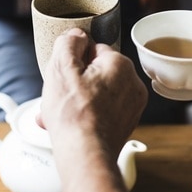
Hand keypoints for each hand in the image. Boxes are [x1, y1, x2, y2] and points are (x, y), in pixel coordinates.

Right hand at [39, 28, 146, 153]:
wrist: (85, 155)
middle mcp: (132, 83)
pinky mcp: (126, 125)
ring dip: (78, 100)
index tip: (64, 74)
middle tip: (59, 96)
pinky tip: (70, 125)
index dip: (74, 61)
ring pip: (99, 93)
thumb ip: (69, 43)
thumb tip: (76, 36)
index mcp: (120, 64)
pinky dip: (88, 115)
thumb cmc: (73, 114)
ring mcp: (132, 106)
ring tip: (58, 114)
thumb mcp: (61, 67)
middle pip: (96, 73)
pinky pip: (104, 111)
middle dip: (75, 83)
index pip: (94, 50)